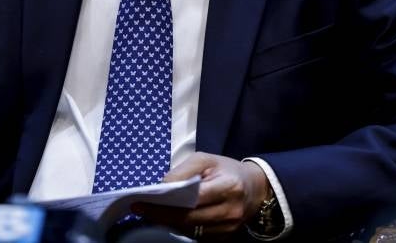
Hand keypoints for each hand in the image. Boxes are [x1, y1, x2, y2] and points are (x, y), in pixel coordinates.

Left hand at [135, 152, 268, 238]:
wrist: (255, 189)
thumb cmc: (227, 170)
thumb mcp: (206, 159)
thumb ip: (184, 170)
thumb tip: (162, 186)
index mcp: (228, 187)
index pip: (193, 199)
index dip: (166, 202)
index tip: (143, 201)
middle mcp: (230, 211)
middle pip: (189, 219)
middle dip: (161, 215)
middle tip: (140, 209)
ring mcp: (228, 228)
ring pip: (191, 230)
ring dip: (168, 223)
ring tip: (150, 213)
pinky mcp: (225, 237)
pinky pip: (198, 235)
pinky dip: (181, 228)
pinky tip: (168, 219)